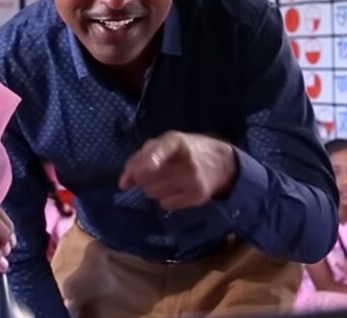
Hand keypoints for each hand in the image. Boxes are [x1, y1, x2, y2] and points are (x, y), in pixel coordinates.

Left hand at [119, 131, 237, 210]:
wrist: (224, 164)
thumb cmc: (187, 150)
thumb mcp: (166, 143)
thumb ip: (140, 158)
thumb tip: (123, 183)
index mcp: (176, 141)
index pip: (161, 148)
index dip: (148, 160)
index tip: (137, 173)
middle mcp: (186, 161)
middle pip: (146, 178)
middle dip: (143, 177)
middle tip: (156, 171)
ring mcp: (193, 181)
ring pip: (153, 193)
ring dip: (153, 188)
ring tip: (168, 179)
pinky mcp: (197, 198)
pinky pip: (165, 204)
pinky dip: (165, 198)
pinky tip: (176, 189)